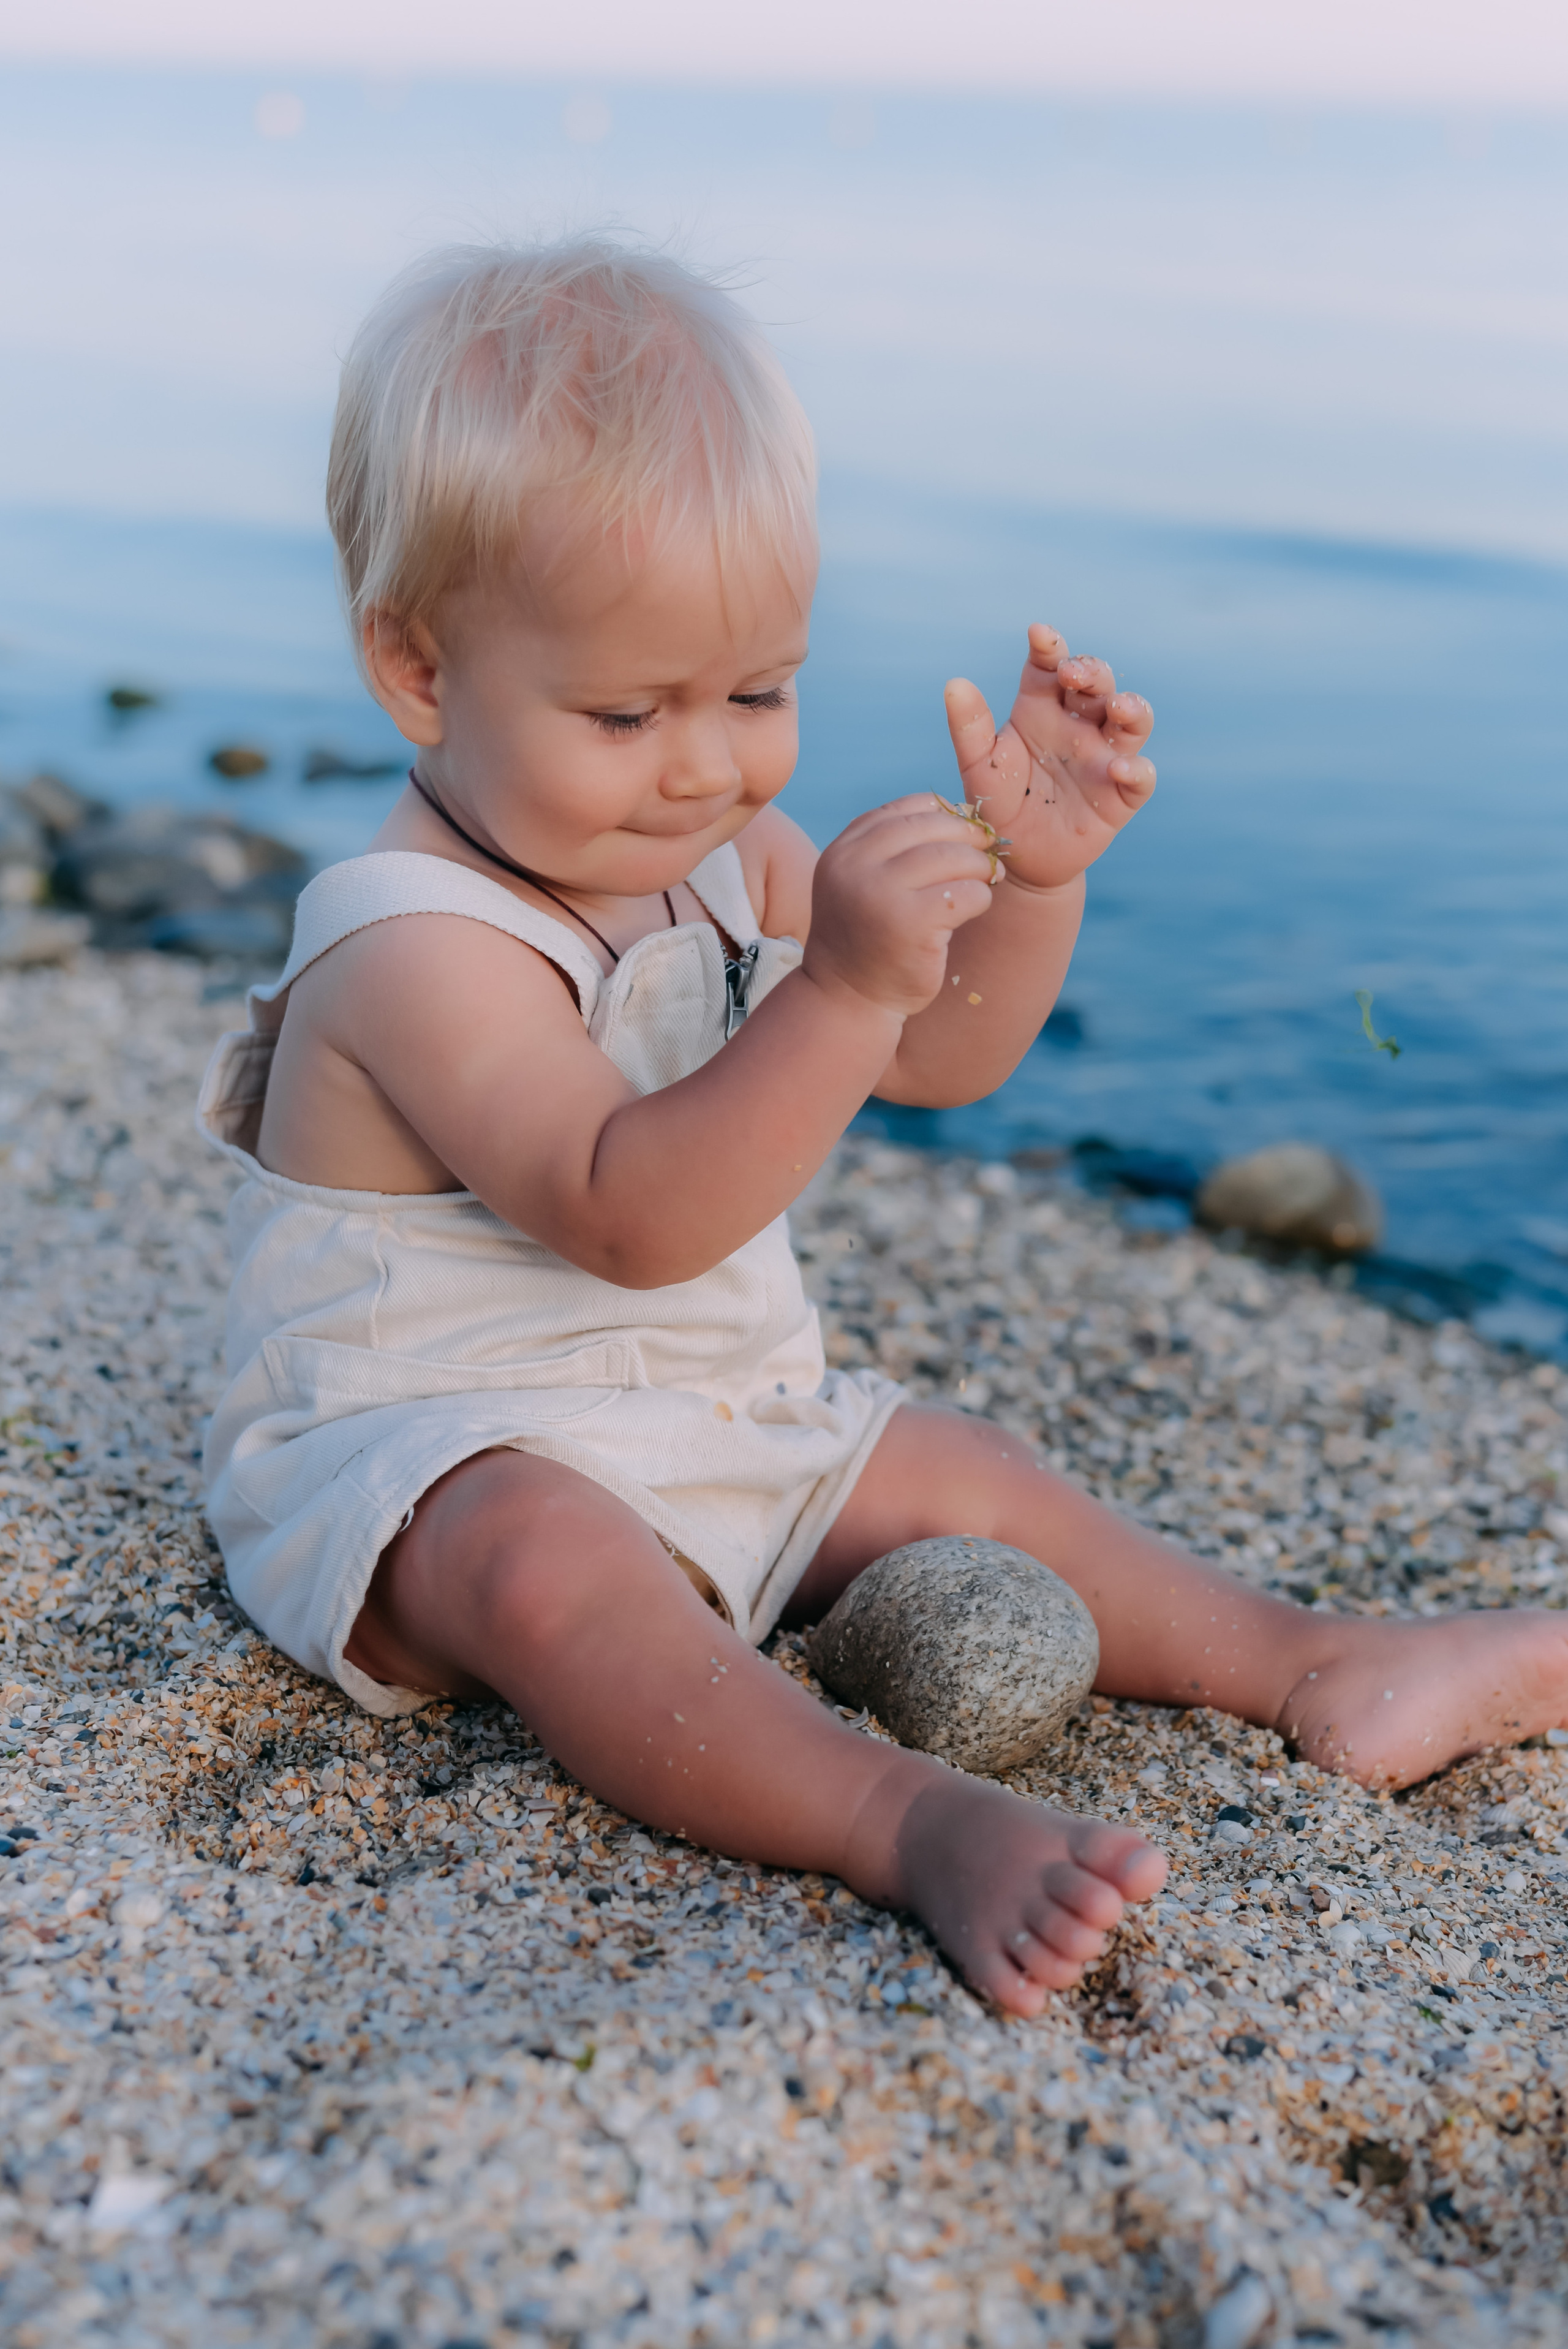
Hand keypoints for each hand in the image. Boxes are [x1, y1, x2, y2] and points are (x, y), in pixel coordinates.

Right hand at [802, 794, 997, 1017]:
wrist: (849, 998)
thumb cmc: (868, 938)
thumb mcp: (862, 883)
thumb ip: (891, 849)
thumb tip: (960, 814)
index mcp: (844, 850)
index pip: (902, 810)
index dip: (942, 813)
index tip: (963, 830)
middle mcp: (855, 865)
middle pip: (931, 827)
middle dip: (968, 836)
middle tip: (988, 850)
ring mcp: (881, 893)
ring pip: (953, 857)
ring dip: (979, 867)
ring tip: (985, 880)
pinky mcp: (912, 924)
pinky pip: (966, 893)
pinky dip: (981, 897)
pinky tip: (974, 908)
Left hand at [943, 624, 1155, 892]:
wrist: (1015, 858)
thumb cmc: (996, 803)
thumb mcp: (978, 766)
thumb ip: (969, 728)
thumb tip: (955, 683)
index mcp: (1041, 710)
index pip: (1049, 667)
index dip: (1049, 648)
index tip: (1039, 634)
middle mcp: (1078, 726)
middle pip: (1098, 685)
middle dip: (1092, 671)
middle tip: (1072, 674)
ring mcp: (1104, 758)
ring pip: (1133, 721)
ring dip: (1132, 709)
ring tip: (1118, 708)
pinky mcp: (1120, 795)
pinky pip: (1139, 777)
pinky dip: (1136, 769)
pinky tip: (1118, 768)